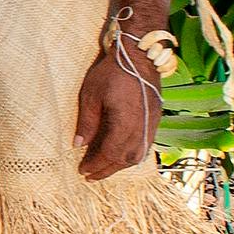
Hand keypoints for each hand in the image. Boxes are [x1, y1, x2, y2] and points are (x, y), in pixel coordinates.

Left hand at [74, 48, 155, 179]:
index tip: (82, 170)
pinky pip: (145, 145)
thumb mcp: (91, 95)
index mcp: (125, 121)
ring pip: (138, 154)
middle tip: (90, 176)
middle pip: (125, 158)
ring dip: (120, 164)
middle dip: (107, 169)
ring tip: (103, 168)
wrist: (140, 57)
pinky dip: (132, 154)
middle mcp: (142, 126)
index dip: (96, 164)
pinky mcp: (155, 120)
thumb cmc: (112, 73)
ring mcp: (152, 124)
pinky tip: (120, 155)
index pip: (110, 152)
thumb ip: (87, 122)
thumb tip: (78, 144)